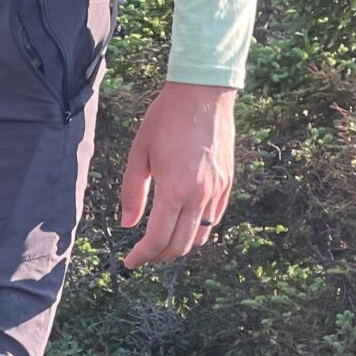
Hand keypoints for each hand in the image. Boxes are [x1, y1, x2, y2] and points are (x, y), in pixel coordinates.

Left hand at [119, 80, 235, 267]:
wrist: (203, 92)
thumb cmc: (166, 118)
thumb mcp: (139, 153)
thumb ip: (132, 192)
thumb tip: (128, 224)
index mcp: (174, 190)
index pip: (157, 239)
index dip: (142, 256)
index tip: (130, 263)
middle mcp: (200, 195)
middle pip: (181, 245)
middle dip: (159, 256)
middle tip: (144, 254)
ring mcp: (217, 190)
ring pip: (201, 235)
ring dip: (181, 244)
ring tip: (163, 239)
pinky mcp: (228, 182)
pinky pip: (214, 217)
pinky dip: (198, 227)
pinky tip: (184, 221)